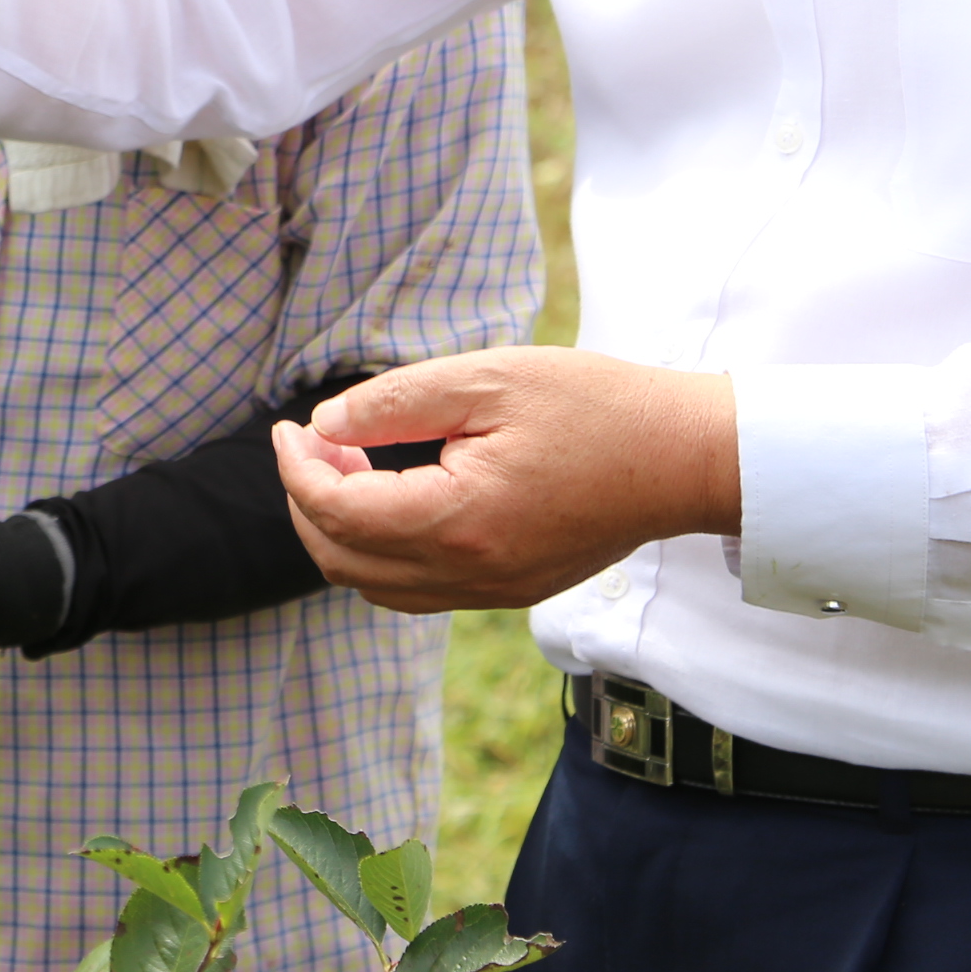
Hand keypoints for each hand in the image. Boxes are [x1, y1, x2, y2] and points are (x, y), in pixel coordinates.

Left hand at [270, 347, 739, 613]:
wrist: (682, 458)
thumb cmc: (593, 405)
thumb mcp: (487, 378)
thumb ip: (394, 404)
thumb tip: (324, 428)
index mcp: (460, 520)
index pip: (337, 513)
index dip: (295, 470)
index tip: (287, 427)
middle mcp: (471, 573)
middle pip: (343, 562)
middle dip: (308, 503)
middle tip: (315, 443)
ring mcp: (494, 592)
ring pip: (375, 587)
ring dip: (342, 531)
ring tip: (353, 464)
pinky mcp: (511, 591)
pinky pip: (418, 591)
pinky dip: (383, 551)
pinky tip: (396, 495)